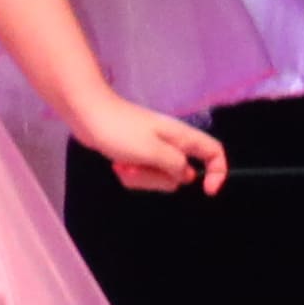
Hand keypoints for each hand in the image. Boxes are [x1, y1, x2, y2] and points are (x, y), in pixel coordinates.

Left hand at [77, 97, 228, 196]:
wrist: (85, 113)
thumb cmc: (120, 130)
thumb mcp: (153, 151)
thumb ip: (175, 166)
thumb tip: (187, 176)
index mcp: (182, 138)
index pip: (214, 153)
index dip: (218, 172)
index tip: (206, 191)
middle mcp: (171, 144)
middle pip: (182, 175)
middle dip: (159, 179)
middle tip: (139, 168)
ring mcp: (152, 150)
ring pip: (160, 177)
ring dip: (141, 178)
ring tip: (124, 164)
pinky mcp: (135, 155)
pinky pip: (142, 175)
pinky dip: (130, 174)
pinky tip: (116, 164)